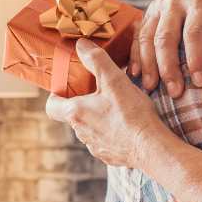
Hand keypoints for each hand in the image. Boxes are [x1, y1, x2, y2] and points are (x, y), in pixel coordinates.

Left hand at [46, 40, 167, 168]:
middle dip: (84, 103)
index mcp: (76, 113)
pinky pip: (105, 142)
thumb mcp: (115, 80)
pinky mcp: (110, 156)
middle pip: (73, 115)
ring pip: (90, 128)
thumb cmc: (132, 114)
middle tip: (100, 92)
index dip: (56, 95)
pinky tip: (128, 126)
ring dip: (99, 118)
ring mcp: (95, 147)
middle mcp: (81, 132)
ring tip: (119, 109)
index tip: (69, 88)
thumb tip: (81, 45)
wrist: (150, 147)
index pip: (51, 106)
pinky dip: (113, 133)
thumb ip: (96, 59)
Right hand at [129, 0, 201, 97]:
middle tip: (174, 92)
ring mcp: (161, 4)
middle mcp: (175, 1)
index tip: (199, 81)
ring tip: (152, 88)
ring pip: (148, 36)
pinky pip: (139, 34)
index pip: (194, 32)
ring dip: (148, 64)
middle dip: (168, 67)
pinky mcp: (153, 9)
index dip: (196, 57)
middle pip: (166, 37)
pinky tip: (136, 74)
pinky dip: (135, 54)